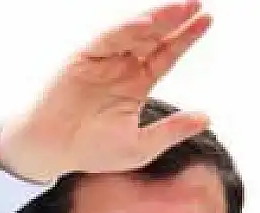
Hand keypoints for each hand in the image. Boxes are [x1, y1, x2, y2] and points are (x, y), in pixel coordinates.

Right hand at [0, 1, 212, 183]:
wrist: (52, 151)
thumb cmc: (91, 152)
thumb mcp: (141, 146)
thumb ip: (173, 131)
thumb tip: (206, 118)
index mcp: (135, 85)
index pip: (166, 55)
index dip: (186, 38)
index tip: (206, 21)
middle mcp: (120, 67)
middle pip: (154, 37)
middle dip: (176, 20)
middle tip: (197, 4)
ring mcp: (102, 60)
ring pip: (134, 32)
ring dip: (157, 19)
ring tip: (181, 7)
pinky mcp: (83, 57)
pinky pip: (108, 38)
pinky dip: (127, 29)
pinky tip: (148, 23)